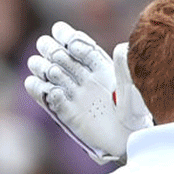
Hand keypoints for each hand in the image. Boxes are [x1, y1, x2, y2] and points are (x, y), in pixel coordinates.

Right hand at [24, 22, 151, 163]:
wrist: (126, 140)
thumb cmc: (133, 114)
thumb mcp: (132, 90)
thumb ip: (124, 70)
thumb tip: (122, 47)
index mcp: (100, 66)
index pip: (80, 46)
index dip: (69, 38)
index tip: (63, 34)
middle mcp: (83, 77)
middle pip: (60, 56)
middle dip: (51, 49)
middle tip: (50, 49)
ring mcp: (71, 92)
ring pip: (48, 72)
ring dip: (43, 67)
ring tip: (51, 71)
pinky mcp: (63, 110)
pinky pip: (44, 96)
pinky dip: (40, 90)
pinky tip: (44, 87)